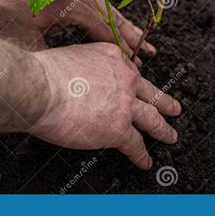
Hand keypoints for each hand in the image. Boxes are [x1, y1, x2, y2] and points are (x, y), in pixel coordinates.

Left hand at [0, 0, 155, 59]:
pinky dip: (106, 15)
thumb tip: (63, 79)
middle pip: (113, 17)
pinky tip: (109, 23)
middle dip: (131, 36)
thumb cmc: (0, 3)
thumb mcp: (22, 38)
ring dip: (122, 24)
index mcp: (73, 5)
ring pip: (107, 8)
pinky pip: (95, 2)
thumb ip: (46, 58)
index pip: (105, 32)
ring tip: (138, 38)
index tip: (134, 66)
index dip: (120, 51)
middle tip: (150, 51)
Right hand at [27, 43, 181, 168]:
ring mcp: (125, 104)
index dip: (137, 83)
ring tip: (170, 136)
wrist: (39, 88)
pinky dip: (141, 155)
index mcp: (112, 57)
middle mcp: (124, 79)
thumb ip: (86, 65)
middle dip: (164, 102)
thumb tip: (81, 78)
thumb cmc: (44, 72)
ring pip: (152, 119)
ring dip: (163, 130)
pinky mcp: (119, 129)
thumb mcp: (72, 54)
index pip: (131, 72)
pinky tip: (145, 161)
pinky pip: (135, 145)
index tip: (140, 89)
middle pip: (150, 93)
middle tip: (174, 108)